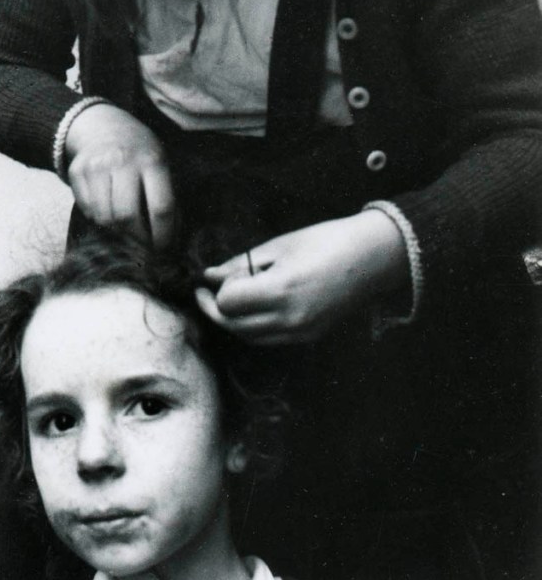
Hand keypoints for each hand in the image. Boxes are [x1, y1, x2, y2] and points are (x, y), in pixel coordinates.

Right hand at [64, 103, 175, 247]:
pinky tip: (108, 213)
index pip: (160, 207)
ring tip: (126, 232)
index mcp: (152, 160)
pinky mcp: (77, 172)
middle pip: (127, 216)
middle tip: (142, 248)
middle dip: (136, 240)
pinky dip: (99, 219)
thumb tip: (172, 239)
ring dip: (116, 232)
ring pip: (104, 217)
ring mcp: (96, 166)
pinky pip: (87, 210)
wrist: (102, 125)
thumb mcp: (161, 164)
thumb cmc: (139, 152)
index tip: (164, 249)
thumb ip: (168, 197)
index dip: (164, 235)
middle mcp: (122, 161)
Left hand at [195, 211, 408, 344]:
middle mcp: (290, 318)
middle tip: (206, 292)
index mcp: (281, 291)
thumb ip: (241, 264)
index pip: (228, 304)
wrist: (373, 257)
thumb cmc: (325, 241)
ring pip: (249, 337)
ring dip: (232, 321)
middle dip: (214, 310)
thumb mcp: (278, 246)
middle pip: (234, 326)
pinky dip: (253, 327)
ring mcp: (301, 332)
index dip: (214, 292)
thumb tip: (210, 275)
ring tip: (229, 298)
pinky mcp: (309, 336)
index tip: (209, 279)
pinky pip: (269, 339)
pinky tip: (253, 307)